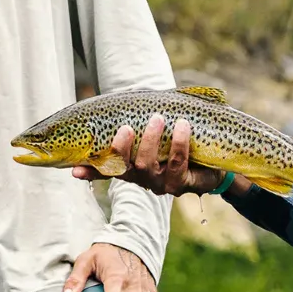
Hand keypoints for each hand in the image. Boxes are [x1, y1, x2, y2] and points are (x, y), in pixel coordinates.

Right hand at [71, 114, 251, 197]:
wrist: (218, 158)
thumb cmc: (182, 138)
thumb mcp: (158, 127)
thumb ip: (138, 118)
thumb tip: (120, 106)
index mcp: (131, 165)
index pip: (105, 169)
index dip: (89, 171)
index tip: (73, 169)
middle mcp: (143, 177)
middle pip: (124, 168)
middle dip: (122, 147)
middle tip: (126, 127)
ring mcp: (162, 184)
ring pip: (147, 166)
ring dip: (151, 140)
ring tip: (159, 118)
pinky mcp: (184, 184)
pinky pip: (178, 164)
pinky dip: (178, 143)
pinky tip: (182, 125)